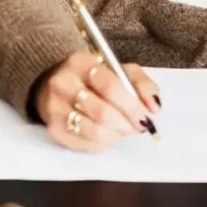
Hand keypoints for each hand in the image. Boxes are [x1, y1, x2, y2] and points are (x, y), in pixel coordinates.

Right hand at [34, 51, 159, 150]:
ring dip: (116, 135)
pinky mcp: (52, 129)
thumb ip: (141, 83)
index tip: (147, 117)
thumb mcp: (118, 69)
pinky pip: (84, 144)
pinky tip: (107, 134)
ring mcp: (54, 107)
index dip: (133, 106)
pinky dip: (103, 143)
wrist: (53, 83)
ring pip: (94, 131)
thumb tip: (153, 106)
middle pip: (102, 112)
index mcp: (81, 63)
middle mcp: (62, 83)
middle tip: (138, 126)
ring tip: (122, 129)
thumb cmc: (93, 78)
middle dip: (127, 124)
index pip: (111, 86)